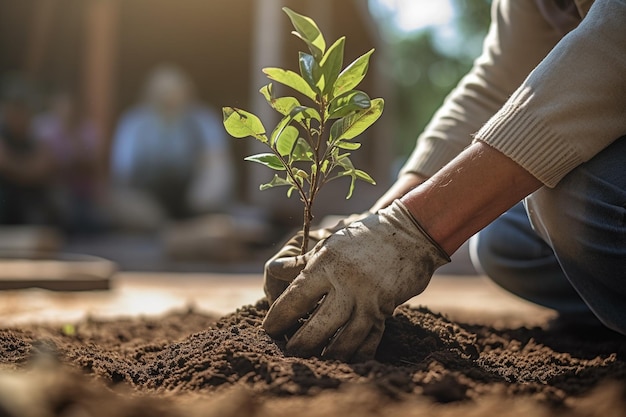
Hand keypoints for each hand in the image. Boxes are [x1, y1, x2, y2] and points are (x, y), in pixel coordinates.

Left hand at [262, 200, 449, 361]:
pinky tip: (348, 360)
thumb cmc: (364, 237)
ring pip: (344, 340)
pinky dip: (357, 353)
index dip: (279, 318)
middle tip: (289, 353)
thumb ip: (302, 262)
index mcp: (326, 265)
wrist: (410, 234)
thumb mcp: (330, 244)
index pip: (295, 298)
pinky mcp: (386, 310)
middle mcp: (346, 285)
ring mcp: (368, 300)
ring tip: (316, 360)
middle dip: (300, 345)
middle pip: (317, 326)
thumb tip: (273, 269)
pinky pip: (370, 340)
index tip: (269, 330)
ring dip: (328, 354)